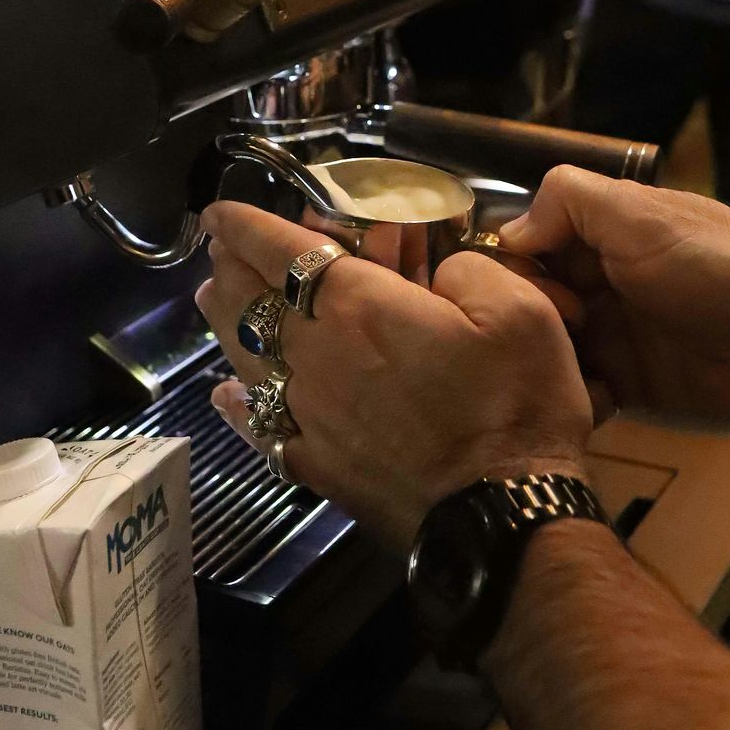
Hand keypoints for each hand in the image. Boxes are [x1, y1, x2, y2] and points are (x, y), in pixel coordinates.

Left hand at [196, 202, 593, 555]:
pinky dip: (237, 403)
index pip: (282, 252)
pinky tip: (227, 393)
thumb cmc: (514, 406)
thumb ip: (466, 268)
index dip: (245, 225)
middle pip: (252, 302)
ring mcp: (309, 416)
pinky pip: (259, 426)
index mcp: (360, 307)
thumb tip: (438, 269)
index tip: (219, 211)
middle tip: (220, 249)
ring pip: (245, 357)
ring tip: (212, 299)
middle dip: (230, 267)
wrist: (500, 518)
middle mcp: (316, 356)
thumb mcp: (518, 309)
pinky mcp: (315, 466)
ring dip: (224, 321)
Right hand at [500, 171, 729, 424]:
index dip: (511, 267)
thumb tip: (508, 233)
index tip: (516, 292)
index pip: (527, 246)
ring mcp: (612, 334)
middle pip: (530, 299)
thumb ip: (569, 201)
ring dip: (537, 360)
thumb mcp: (640, 214)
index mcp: (600, 235)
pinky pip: (580, 390)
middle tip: (542, 337)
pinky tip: (561, 401)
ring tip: (534, 375)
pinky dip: (568, 394)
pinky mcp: (628, 384)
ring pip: (548, 346)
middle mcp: (598, 282)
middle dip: (522, 319)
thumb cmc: (713, 266)